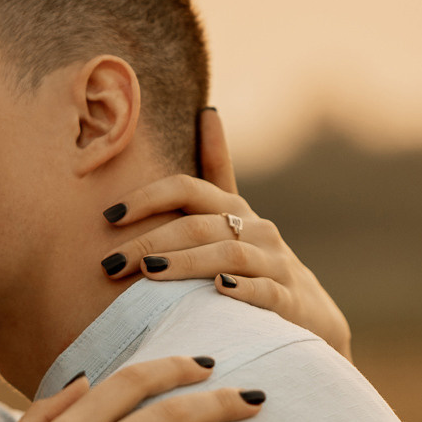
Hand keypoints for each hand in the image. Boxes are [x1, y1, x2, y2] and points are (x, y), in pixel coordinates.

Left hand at [103, 108, 352, 357]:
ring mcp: (275, 263)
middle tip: (112, 261)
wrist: (311, 312)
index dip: (148, 198)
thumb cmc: (259, 262)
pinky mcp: (289, 298)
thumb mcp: (238, 216)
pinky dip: (242, 288)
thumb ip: (219, 169)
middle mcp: (257, 229)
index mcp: (235, 208)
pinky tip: (218, 290)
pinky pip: (265, 290)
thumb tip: (208, 110)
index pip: (188, 189)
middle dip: (151, 241)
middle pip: (199, 225)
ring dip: (185, 263)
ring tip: (150, 273)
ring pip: (227, 255)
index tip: (110, 214)